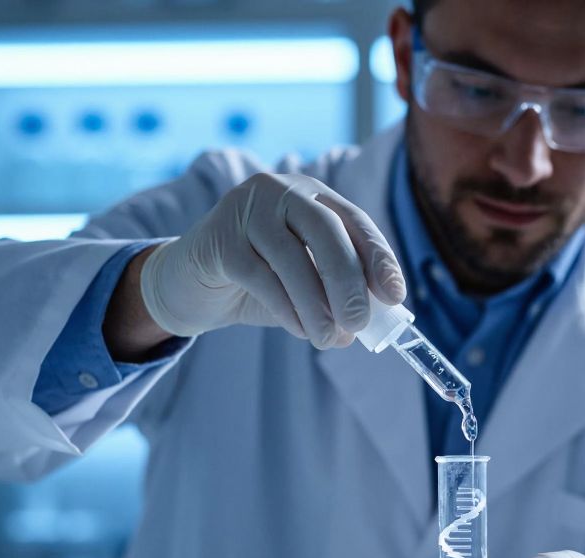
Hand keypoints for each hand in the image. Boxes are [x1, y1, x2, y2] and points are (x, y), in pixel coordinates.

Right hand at [139, 172, 405, 346]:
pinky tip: (300, 330)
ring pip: (292, 258)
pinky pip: (261, 276)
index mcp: (312, 195)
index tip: (395, 297)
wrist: (189, 283)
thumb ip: (334, 295)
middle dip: (349, 281)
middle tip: (359, 323)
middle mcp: (281, 191)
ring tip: (329, 339)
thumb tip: (369, 324)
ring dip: (316, 305)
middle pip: (326, 231)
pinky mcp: (219, 238)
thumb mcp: (304, 284)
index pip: (355, 221)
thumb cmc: (258, 282)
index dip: (379, 258)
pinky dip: (287, 308)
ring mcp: (246, 209)